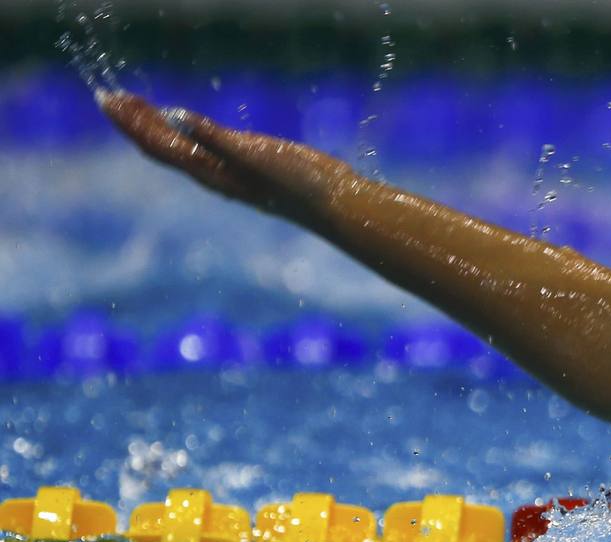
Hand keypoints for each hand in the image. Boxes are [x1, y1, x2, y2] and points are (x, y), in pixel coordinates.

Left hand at [98, 90, 351, 222]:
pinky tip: (184, 120)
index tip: (106, 99)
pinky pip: (203, 145)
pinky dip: (185, 129)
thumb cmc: (297, 183)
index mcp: (210, 171)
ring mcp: (229, 170)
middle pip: (162, 147)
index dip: (130, 122)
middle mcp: (213, 173)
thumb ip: (216, 138)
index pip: (158, 145)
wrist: (332, 204)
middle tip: (109, 97)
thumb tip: (176, 115)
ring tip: (136, 105)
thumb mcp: (255, 155)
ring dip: (155, 125)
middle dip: (134, 122)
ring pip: (180, 147)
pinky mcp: (247, 164)